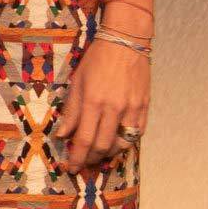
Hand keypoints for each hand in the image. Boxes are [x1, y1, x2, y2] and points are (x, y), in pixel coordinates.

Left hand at [53, 38, 149, 171]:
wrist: (125, 42)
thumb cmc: (97, 59)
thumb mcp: (76, 81)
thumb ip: (71, 110)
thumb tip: (63, 134)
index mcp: (93, 102)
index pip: (83, 139)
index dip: (76, 157)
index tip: (70, 167)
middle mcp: (114, 109)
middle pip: (102, 146)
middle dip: (89, 159)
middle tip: (81, 163)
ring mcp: (132, 109)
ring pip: (121, 144)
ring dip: (107, 154)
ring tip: (96, 155)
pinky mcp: (144, 108)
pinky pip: (136, 134)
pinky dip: (124, 143)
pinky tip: (115, 143)